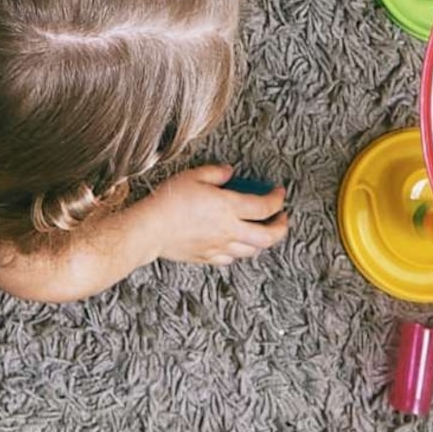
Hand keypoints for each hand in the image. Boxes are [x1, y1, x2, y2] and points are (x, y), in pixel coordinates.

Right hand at [136, 166, 290, 266]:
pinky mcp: (207, 257)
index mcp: (229, 208)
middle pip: (267, 236)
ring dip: (262, 241)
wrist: (150, 229)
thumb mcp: (193, 176)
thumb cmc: (169, 201)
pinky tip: (235, 244)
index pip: (264, 207)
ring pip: (252, 251)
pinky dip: (239, 252)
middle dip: (280, 227)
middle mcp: (229, 231)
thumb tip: (229, 172)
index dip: (277, 199)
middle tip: (282, 218)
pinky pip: (231, 259)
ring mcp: (220, 247)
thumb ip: (216, 173)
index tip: (279, 193)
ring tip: (262, 231)